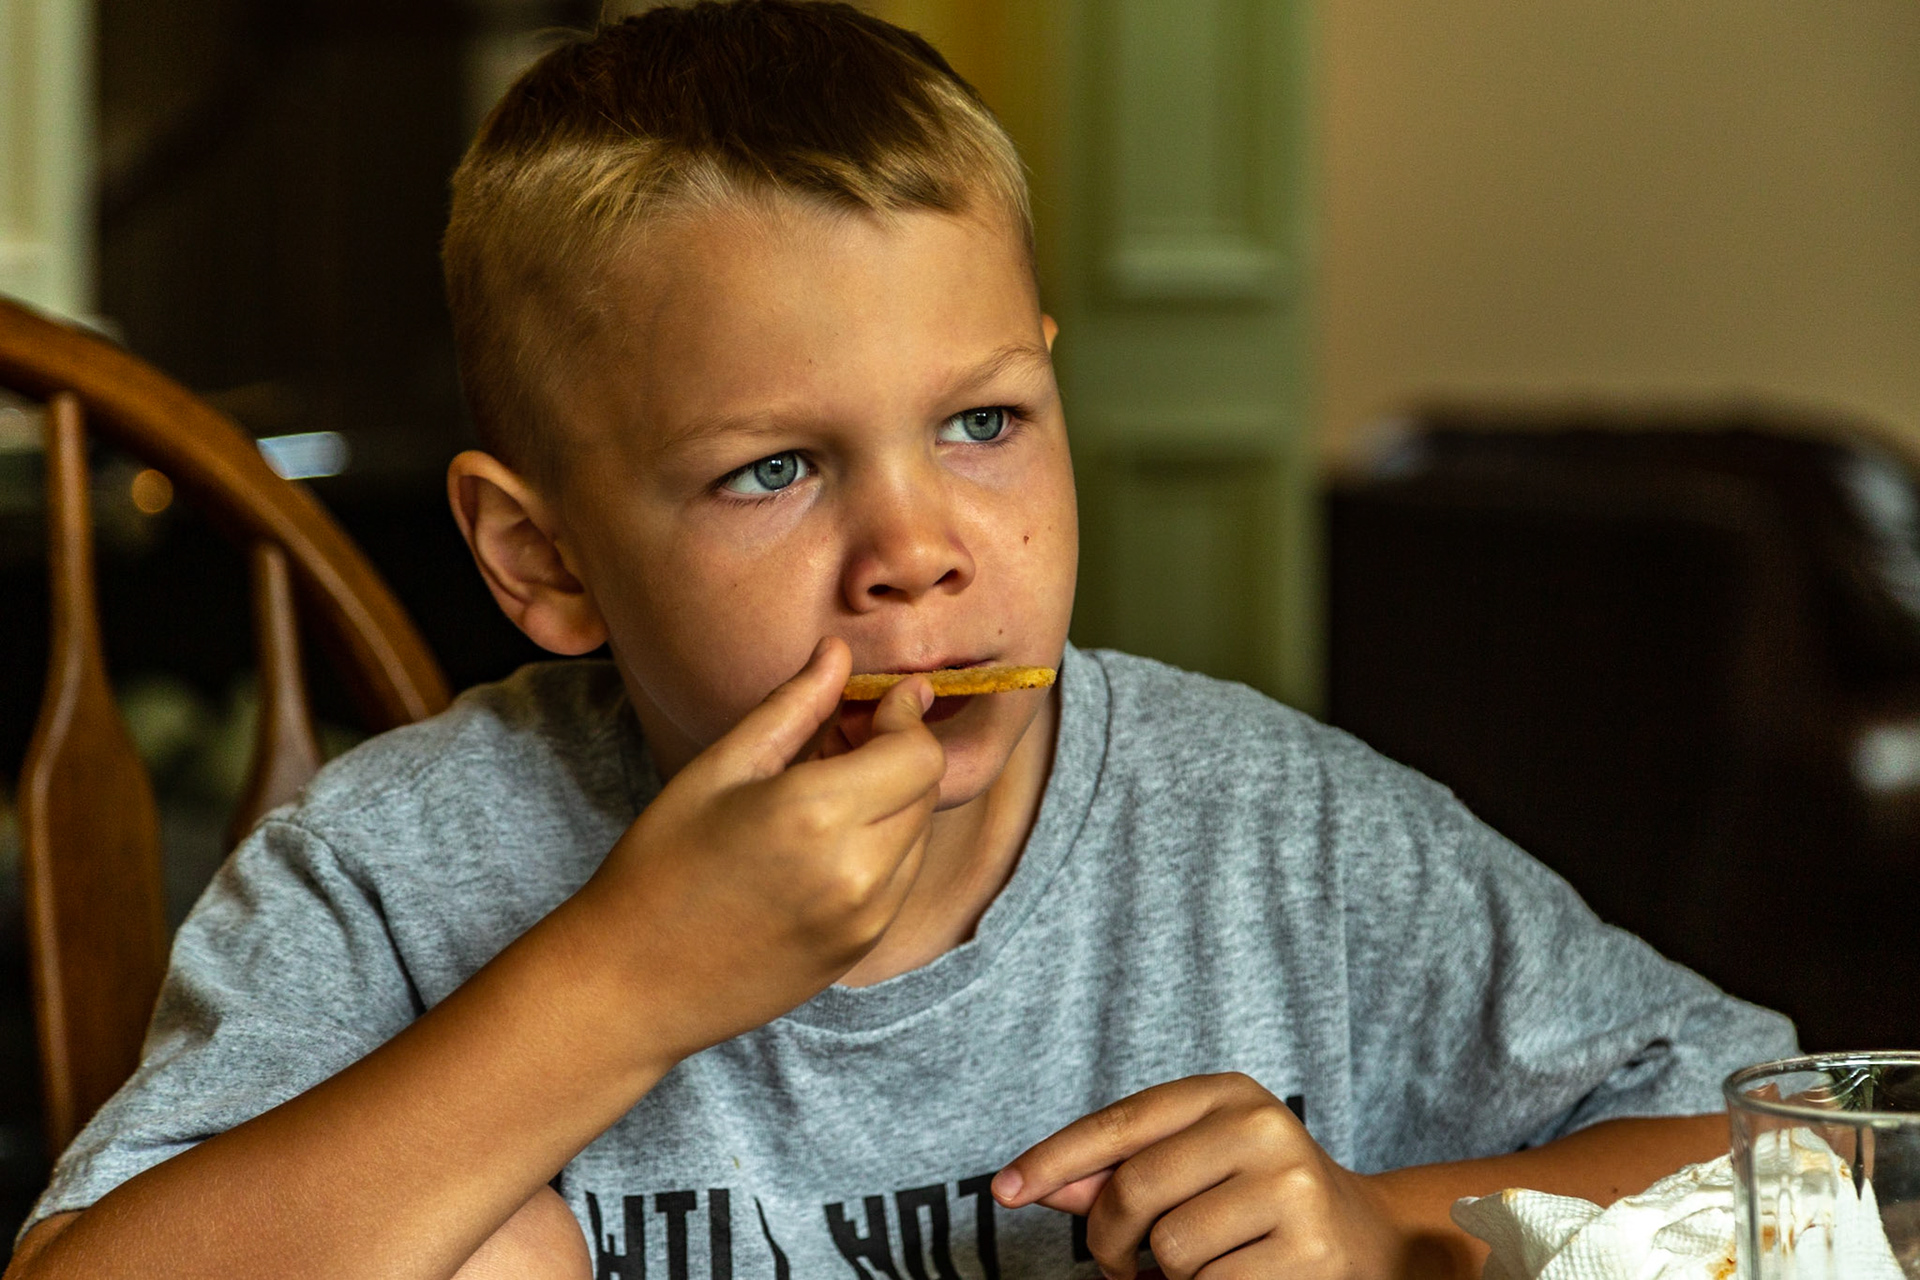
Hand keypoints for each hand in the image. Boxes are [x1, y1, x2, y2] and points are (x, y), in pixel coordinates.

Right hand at [577, 636, 943, 1060]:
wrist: (631, 982)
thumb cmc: (660, 864)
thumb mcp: (720, 768)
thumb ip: (793, 705)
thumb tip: (839, 653)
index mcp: (817, 813)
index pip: (919, 754)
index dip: (908, 719)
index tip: (885, 699)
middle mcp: (857, 871)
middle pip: (925, 792)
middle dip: (898, 756)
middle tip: (846, 739)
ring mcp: (865, 919)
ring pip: (917, 836)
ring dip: (893, 803)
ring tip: (828, 792)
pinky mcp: (860, 949)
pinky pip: (899, 880)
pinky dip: (882, 848)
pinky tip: (824, 843)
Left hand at [993, 1073, 1404, 1279]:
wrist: (1371, 1239)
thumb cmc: (1260, 1200)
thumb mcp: (1194, 1166)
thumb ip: (1120, 1173)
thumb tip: (1041, 1185)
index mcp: (1227, 1094)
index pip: (1121, 1123)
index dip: (1055, 1157)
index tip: (1004, 1189)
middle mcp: (1262, 1128)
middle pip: (1135, 1191)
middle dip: (1109, 1238)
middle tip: (1116, 1263)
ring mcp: (1290, 1188)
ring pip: (1169, 1250)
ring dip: (1165, 1275)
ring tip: (1198, 1266)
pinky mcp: (1307, 1250)